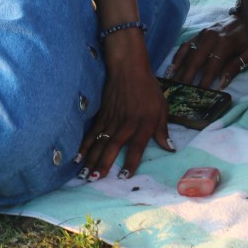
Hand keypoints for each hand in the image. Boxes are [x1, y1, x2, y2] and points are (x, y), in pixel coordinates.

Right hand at [77, 35, 172, 179]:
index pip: (137, 146)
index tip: (124, 177)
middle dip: (104, 164)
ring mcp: (112, 118)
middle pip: (113, 146)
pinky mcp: (102, 114)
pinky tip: (78, 158)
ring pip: (100, 142)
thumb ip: (163, 130)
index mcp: (144, 122)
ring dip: (91, 159)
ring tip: (84, 176)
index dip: (130, 162)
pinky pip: (92, 132)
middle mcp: (127, 122)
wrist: (129, 68)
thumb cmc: (149, 88)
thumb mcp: (162, 107)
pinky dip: (84, 146)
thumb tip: (169, 149)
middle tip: (95, 180)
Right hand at [167, 16, 247, 89]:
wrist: (245, 17)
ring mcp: (203, 33)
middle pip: (195, 59)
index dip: (205, 80)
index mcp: (225, 42)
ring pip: (187, 52)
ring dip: (179, 68)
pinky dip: (178, 56)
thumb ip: (235, 66)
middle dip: (187, 76)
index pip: (212, 66)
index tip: (199, 94)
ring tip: (172, 83)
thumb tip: (221, 83)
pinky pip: (186, 45)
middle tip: (179, 91)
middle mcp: (211, 37)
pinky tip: (172, 68)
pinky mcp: (199, 33)